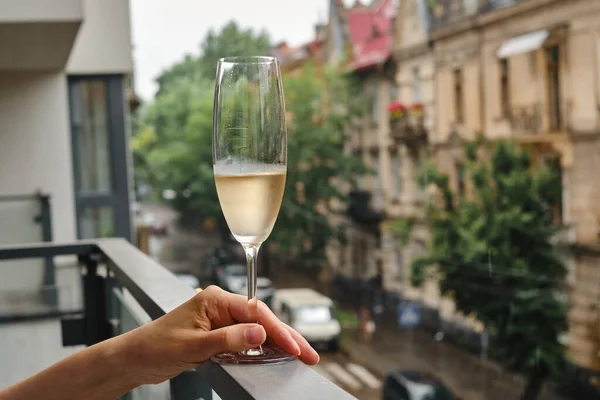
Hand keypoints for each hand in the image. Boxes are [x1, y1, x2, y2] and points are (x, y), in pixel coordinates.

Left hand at [121, 285, 319, 384]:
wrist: (135, 359)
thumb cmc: (156, 346)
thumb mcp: (194, 345)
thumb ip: (228, 339)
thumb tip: (260, 335)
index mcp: (215, 299)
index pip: (255, 312)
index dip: (277, 330)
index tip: (293, 347)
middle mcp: (221, 307)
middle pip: (261, 320)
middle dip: (286, 337)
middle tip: (308, 354)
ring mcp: (221, 321)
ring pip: (257, 331)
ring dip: (278, 344)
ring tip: (300, 355)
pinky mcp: (219, 335)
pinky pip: (246, 341)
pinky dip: (262, 350)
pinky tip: (276, 356)